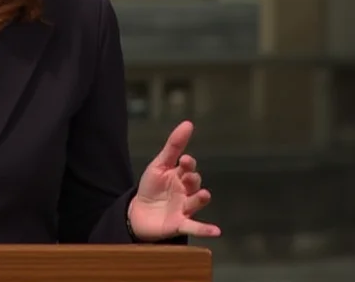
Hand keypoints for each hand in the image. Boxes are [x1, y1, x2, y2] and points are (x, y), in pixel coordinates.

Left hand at [128, 121, 220, 241]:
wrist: (139, 213)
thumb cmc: (152, 187)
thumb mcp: (159, 165)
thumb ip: (173, 146)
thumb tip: (188, 123)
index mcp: (180, 175)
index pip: (188, 167)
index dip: (188, 164)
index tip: (185, 160)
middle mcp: (186, 191)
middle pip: (193, 183)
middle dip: (192, 179)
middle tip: (189, 177)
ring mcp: (184, 208)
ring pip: (195, 202)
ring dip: (200, 199)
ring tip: (204, 195)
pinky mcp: (180, 224)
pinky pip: (194, 227)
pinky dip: (205, 229)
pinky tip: (216, 231)